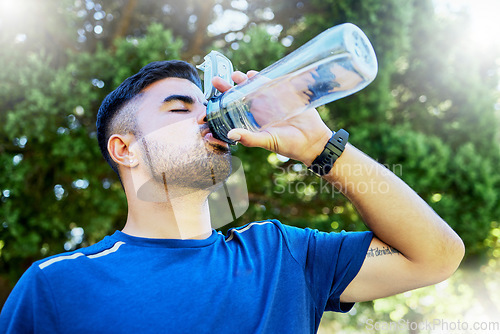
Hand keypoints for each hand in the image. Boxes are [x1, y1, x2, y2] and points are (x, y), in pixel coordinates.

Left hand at [212, 71, 332, 165]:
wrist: (313, 140)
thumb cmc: (289, 145)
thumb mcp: (267, 142)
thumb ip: (249, 138)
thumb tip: (230, 135)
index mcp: (253, 121)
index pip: (232, 111)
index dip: (221, 106)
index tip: (209, 102)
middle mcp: (259, 110)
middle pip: (239, 95)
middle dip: (227, 88)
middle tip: (216, 80)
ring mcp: (271, 100)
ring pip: (252, 86)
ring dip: (242, 80)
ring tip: (234, 75)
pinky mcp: (283, 93)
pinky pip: (269, 82)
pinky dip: (259, 77)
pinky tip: (251, 74)